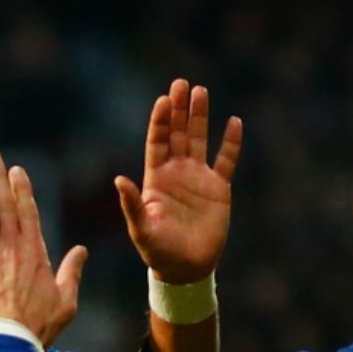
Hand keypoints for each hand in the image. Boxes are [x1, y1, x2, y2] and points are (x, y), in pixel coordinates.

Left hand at [0, 150, 88, 345]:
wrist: (11, 341)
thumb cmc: (40, 325)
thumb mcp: (67, 300)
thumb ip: (72, 272)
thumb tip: (81, 251)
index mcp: (35, 253)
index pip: (28, 212)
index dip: (21, 189)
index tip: (17, 170)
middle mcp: (11, 247)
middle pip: (4, 205)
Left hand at [116, 79, 242, 284]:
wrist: (187, 268)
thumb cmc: (159, 250)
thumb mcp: (141, 229)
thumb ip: (132, 204)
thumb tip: (119, 179)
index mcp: (156, 177)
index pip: (158, 141)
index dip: (160, 121)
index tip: (163, 100)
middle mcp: (177, 172)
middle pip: (178, 133)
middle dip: (179, 109)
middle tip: (181, 83)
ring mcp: (198, 178)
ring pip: (200, 140)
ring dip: (200, 116)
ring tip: (201, 91)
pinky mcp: (219, 189)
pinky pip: (226, 161)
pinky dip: (230, 143)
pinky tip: (234, 122)